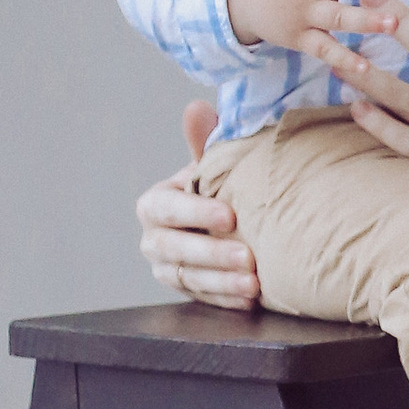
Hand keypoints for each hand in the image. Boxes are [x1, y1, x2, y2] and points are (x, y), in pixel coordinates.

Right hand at [136, 99, 261, 309]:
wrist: (226, 219)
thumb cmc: (218, 186)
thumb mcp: (212, 164)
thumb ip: (204, 140)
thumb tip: (197, 109)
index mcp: (155, 204)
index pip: (167, 208)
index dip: (195, 212)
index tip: (230, 215)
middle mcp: (154, 239)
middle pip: (175, 249)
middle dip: (212, 254)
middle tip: (248, 256)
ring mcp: (168, 269)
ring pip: (189, 278)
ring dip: (222, 282)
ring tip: (254, 283)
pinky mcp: (187, 291)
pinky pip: (203, 299)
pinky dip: (226, 299)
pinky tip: (249, 298)